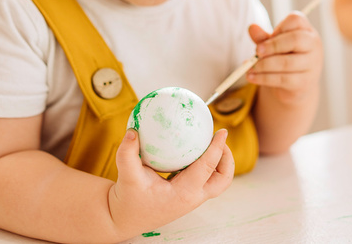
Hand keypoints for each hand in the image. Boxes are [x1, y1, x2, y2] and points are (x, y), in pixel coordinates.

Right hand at [108, 128, 233, 238]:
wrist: (124, 219)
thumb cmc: (127, 201)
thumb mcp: (126, 176)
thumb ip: (127, 154)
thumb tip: (132, 131)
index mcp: (183, 193)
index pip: (208, 168)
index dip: (217, 148)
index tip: (222, 131)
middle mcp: (192, 197)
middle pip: (223, 180)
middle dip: (227, 159)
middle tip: (220, 139)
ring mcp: (191, 198)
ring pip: (217, 182)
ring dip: (220, 163)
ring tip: (210, 142)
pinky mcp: (186, 196)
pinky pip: (204, 179)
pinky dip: (207, 165)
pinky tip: (194, 150)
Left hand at [247, 12, 322, 104]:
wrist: (295, 85)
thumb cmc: (284, 57)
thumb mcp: (273, 45)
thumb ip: (263, 37)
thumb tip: (252, 27)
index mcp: (306, 30)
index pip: (296, 20)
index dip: (279, 27)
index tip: (266, 36)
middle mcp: (313, 45)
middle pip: (296, 39)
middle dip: (273, 45)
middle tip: (257, 51)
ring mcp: (311, 64)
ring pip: (287, 63)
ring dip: (264, 65)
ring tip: (250, 67)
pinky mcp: (305, 82)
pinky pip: (283, 79)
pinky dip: (264, 78)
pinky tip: (252, 77)